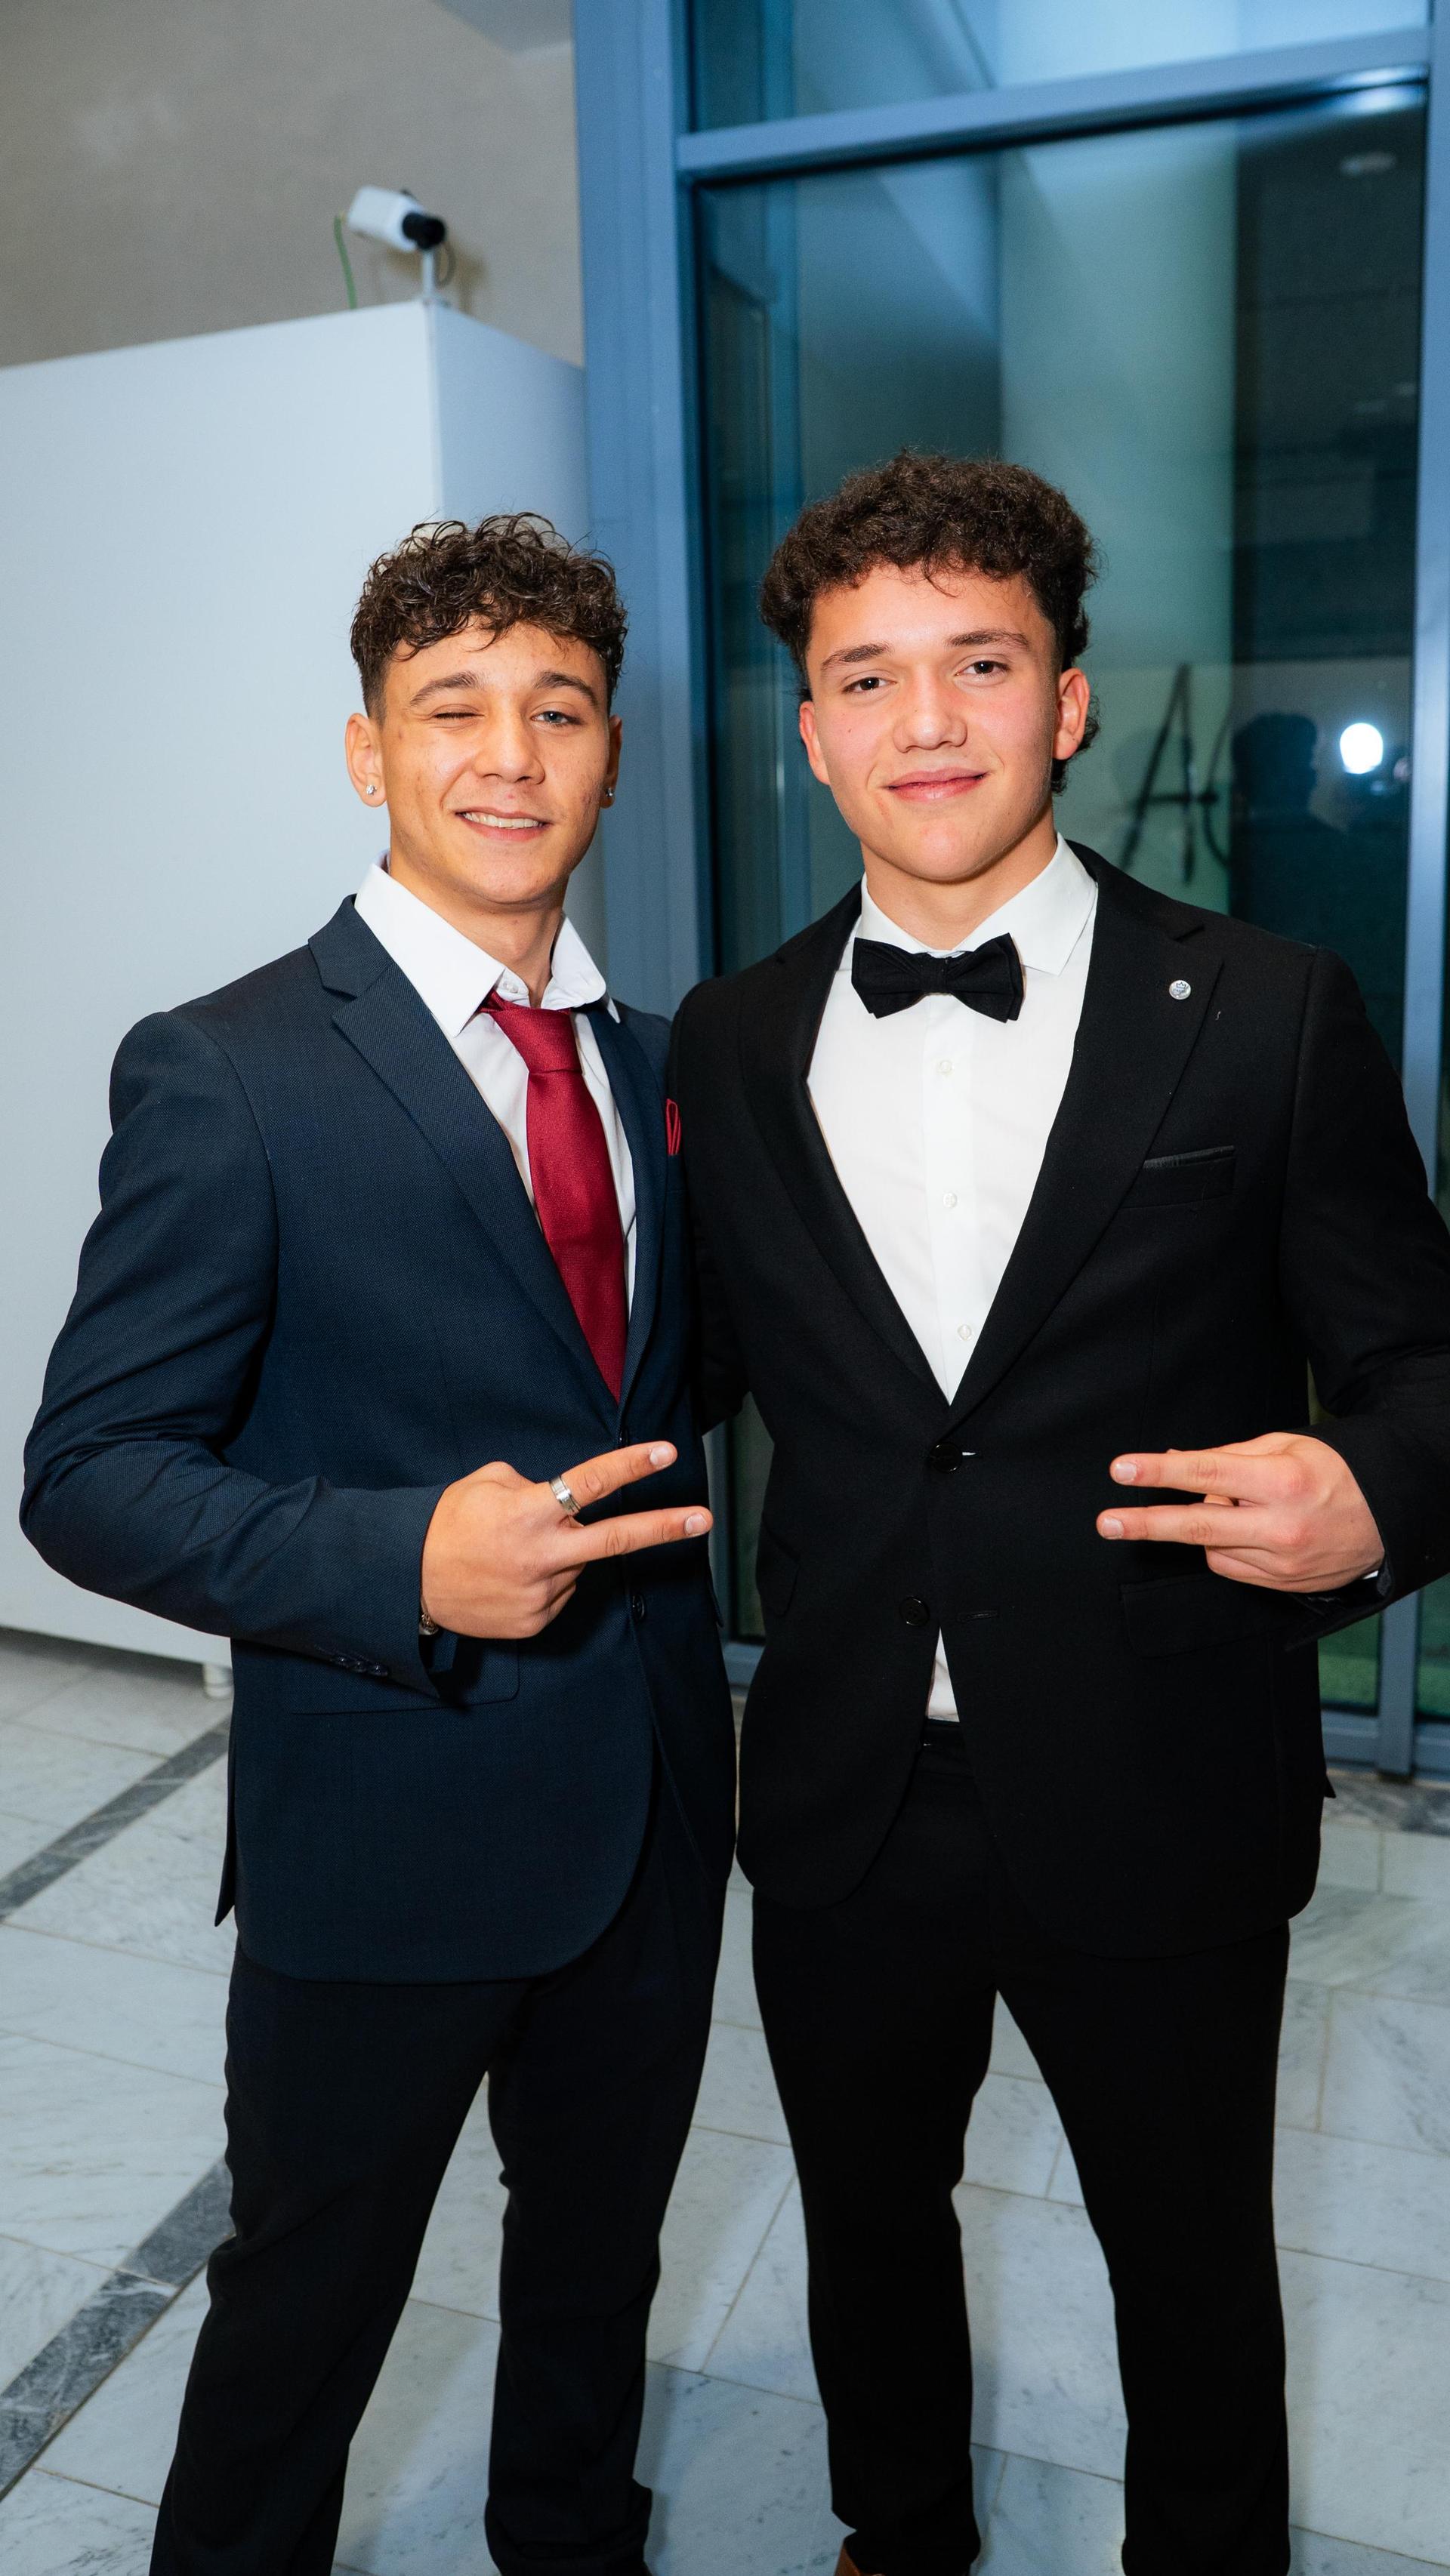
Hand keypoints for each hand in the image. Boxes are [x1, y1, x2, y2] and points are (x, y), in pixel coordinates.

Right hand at [420, 1441, 710, 1639]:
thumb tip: (559, 1497)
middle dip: (664, 1528)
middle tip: (704, 1519)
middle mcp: (542, 1555)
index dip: (631, 1467)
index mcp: (530, 1512)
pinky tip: (513, 1578)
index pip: (591, 1484)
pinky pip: (560, 1594)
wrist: (408, 1582)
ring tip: (515, 1554)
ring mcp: (541, 1593)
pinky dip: (547, 1582)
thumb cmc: (447, 1524)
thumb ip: (530, 1484)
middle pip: (616, 1540)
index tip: (667, 1454)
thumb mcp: (484, 1484)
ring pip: (577, 1566)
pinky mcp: (535, 1621)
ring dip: (563, 1555)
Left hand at [1095, 1432, 1381, 1592]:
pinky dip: (1225, 1548)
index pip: (1207, 1474)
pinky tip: (1245, 1530)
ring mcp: (1283, 1561)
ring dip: (1207, 1526)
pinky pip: (1230, 1568)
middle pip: (1198, 1526)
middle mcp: (1281, 1525)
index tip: (1122, 1469)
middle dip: (1146, 1523)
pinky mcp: (1284, 1584)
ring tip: (1236, 1506)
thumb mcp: (1285, 1446)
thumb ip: (1227, 1456)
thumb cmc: (1333, 1471)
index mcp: (1282, 1480)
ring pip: (1212, 1548)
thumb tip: (1175, 1460)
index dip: (1160, 1472)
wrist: (1388, 1516)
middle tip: (1106, 1522)